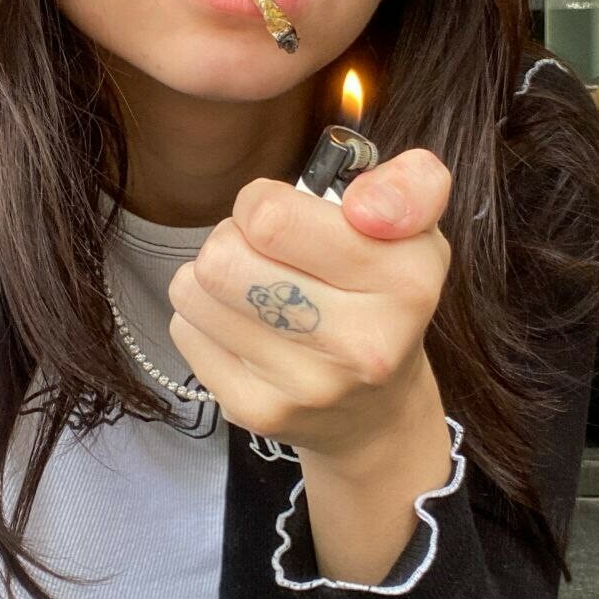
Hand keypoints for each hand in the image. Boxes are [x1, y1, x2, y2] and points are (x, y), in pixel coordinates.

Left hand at [167, 148, 451, 460]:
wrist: (375, 412)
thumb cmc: (382, 294)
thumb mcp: (414, 227)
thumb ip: (410, 187)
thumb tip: (364, 205)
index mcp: (405, 280)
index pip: (270, 216)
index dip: (261, 202)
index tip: (285, 216)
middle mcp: (363, 342)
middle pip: (222, 255)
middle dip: (233, 237)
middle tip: (265, 253)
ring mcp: (307, 385)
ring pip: (194, 288)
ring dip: (213, 276)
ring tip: (254, 288)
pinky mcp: (257, 411)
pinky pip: (184, 328)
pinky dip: (203, 318)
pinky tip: (245, 329)